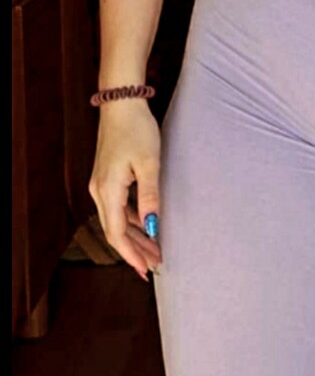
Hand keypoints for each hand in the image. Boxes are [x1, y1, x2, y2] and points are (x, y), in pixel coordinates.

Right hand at [88, 99, 162, 281]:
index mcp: (108, 190)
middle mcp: (99, 191)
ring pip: (116, 220)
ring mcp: (101, 184)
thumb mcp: (149, 164)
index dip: (131, 254)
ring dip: (134, 237)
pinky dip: (132, 221)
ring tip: (154, 251)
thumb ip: (150, 197)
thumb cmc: (137, 130)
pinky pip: (118, 208)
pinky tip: (146, 226)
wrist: (121, 105)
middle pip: (115, 231)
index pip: (117, 233)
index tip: (146, 270)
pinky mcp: (107, 178)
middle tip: (155, 266)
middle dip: (134, 251)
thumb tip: (153, 226)